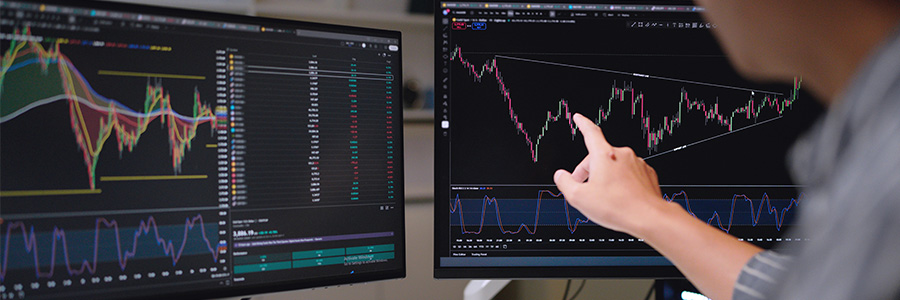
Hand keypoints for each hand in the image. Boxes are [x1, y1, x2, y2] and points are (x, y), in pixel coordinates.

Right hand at [553, 113, 664, 235]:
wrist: (648, 217)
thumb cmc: (617, 207)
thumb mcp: (579, 198)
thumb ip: (565, 183)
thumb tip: (560, 176)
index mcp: (604, 155)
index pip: (590, 132)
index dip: (582, 124)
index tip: (579, 118)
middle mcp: (622, 155)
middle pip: (599, 156)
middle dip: (589, 170)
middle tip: (582, 188)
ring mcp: (637, 164)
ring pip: (615, 166)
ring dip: (606, 177)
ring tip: (605, 198)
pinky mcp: (647, 174)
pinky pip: (629, 174)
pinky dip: (622, 183)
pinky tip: (619, 198)